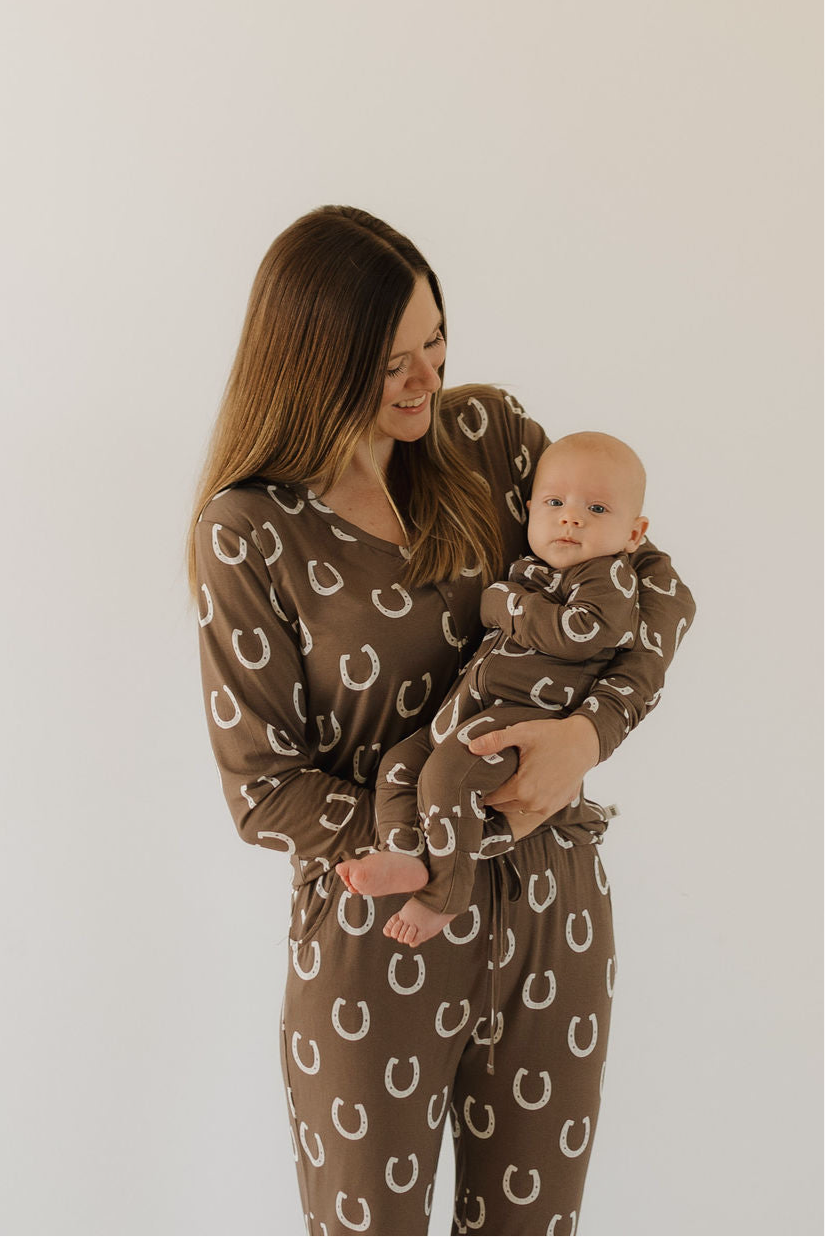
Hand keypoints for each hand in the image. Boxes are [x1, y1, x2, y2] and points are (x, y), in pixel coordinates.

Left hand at [468, 714, 599, 823]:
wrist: (585, 742)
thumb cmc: (553, 736)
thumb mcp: (522, 733)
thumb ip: (495, 741)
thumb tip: (471, 747)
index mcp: (522, 788)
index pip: (492, 799)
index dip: (484, 791)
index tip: (480, 784)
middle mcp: (534, 803)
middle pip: (504, 807)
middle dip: (497, 798)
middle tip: (493, 784)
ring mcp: (548, 807)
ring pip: (519, 810)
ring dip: (512, 801)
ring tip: (509, 786)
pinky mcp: (558, 805)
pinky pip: (536, 809)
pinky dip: (529, 802)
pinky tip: (528, 788)